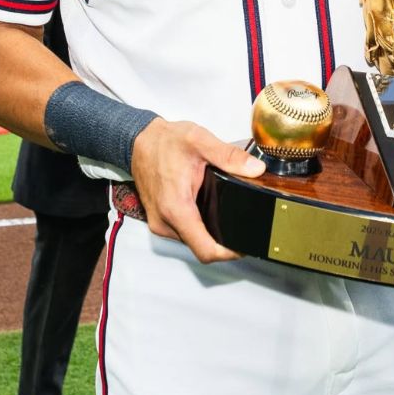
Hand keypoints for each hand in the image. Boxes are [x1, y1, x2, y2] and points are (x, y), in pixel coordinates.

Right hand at [128, 117, 262, 263]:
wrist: (138, 141)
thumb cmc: (164, 142)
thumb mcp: (200, 141)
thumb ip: (229, 156)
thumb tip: (255, 168)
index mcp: (176, 208)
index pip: (205, 249)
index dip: (228, 253)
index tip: (245, 246)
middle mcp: (165, 222)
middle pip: (201, 247)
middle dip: (225, 242)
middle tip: (245, 227)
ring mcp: (160, 222)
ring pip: (193, 240)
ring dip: (211, 233)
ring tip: (230, 216)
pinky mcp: (160, 219)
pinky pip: (184, 231)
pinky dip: (200, 226)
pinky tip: (212, 210)